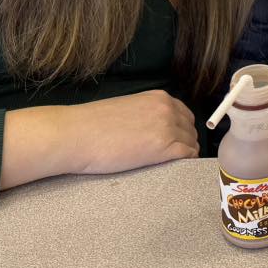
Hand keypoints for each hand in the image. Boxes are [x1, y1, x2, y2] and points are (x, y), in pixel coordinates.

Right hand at [0, 90, 198, 189]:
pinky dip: (185, 163)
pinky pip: (187, 156)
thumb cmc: (92, 125)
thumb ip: (146, 115)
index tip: (174, 143)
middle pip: (191, 129)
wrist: (76, 134)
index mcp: (159, 97)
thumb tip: (154, 130)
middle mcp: (168, 109)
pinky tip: (173, 170)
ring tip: (168, 166)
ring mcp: (168, 127)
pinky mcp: (164, 147)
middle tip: (170, 159)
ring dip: (184, 155)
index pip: (185, 115)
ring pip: (191, 143)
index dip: (181, 131)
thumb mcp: (127, 110)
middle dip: (184, 143)